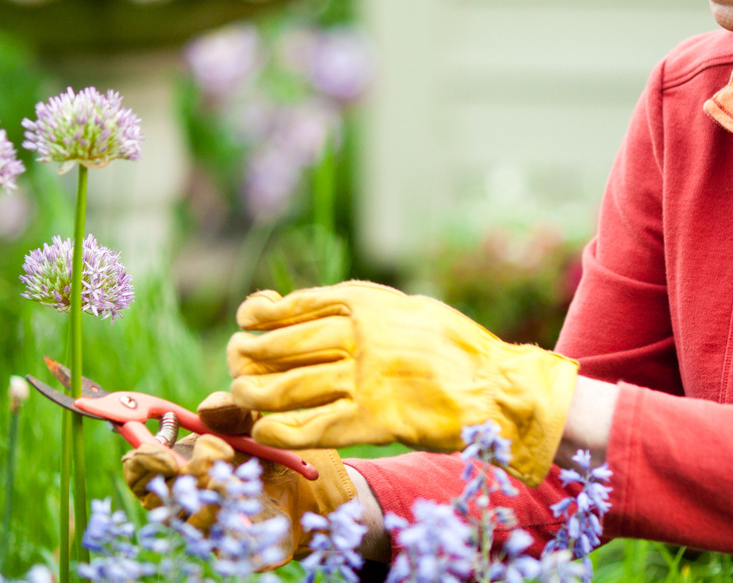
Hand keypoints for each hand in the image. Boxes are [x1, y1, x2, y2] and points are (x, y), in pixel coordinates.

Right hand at [120, 392, 357, 564]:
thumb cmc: (267, 453)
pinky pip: (221, 543)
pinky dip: (234, 521)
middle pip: (161, 497)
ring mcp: (203, 527)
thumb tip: (205, 411)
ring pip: (188, 519)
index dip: (144, 461)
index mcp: (177, 466)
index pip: (138, 471)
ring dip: (213, 492)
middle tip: (220, 452)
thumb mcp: (253, 422)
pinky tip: (248, 508)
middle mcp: (183, 500)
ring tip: (238, 476)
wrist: (305, 491)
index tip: (168, 451)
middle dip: (188, 472)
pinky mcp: (229, 550)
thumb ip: (230, 410)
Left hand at [228, 281, 578, 485]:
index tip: (247, 318)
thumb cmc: (453, 347)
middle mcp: (359, 336)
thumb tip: (306, 309)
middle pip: (281, 346)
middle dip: (249, 355)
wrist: (496, 387)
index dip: (261, 314)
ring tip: (242, 394)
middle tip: (237, 361)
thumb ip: (361, 308)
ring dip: (254, 393)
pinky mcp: (372, 420)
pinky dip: (279, 430)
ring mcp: (364, 379)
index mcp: (367, 303)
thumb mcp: (406, 308)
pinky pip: (310, 427)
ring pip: (287, 388)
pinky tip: (264, 430)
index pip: (295, 306)